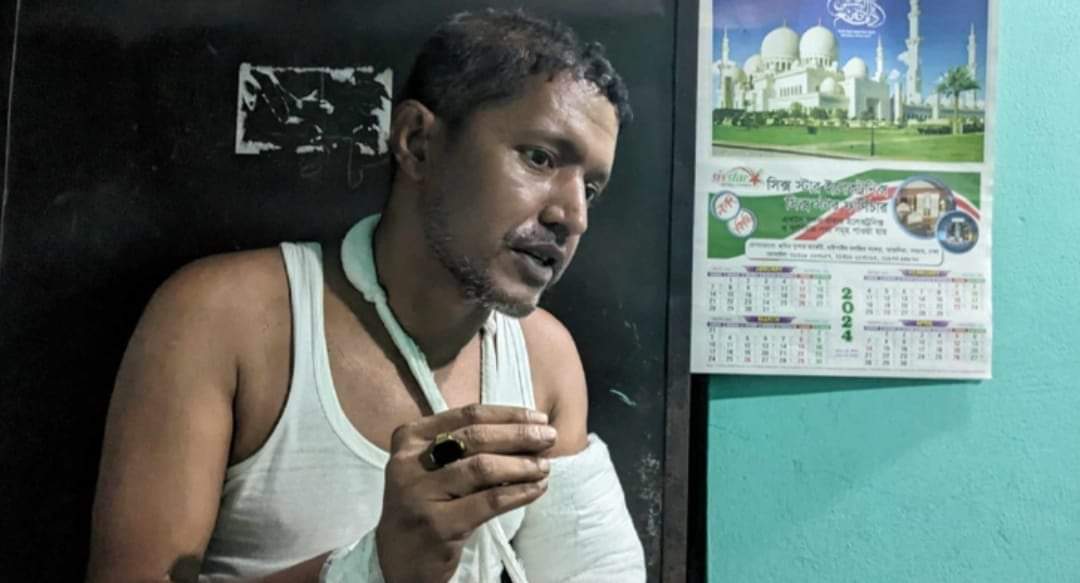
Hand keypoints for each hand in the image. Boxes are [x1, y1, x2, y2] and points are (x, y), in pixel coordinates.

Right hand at [375, 404, 556, 582]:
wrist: (397, 559)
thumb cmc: (426, 504)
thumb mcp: (433, 467)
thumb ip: (466, 445)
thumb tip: (526, 428)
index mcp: (409, 438)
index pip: (467, 416)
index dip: (508, 415)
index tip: (539, 418)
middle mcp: (408, 462)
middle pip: (476, 438)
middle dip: (519, 435)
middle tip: (549, 438)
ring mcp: (419, 494)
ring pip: (482, 468)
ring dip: (522, 465)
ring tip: (544, 466)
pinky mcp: (436, 524)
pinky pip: (488, 501)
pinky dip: (518, 492)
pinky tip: (536, 489)